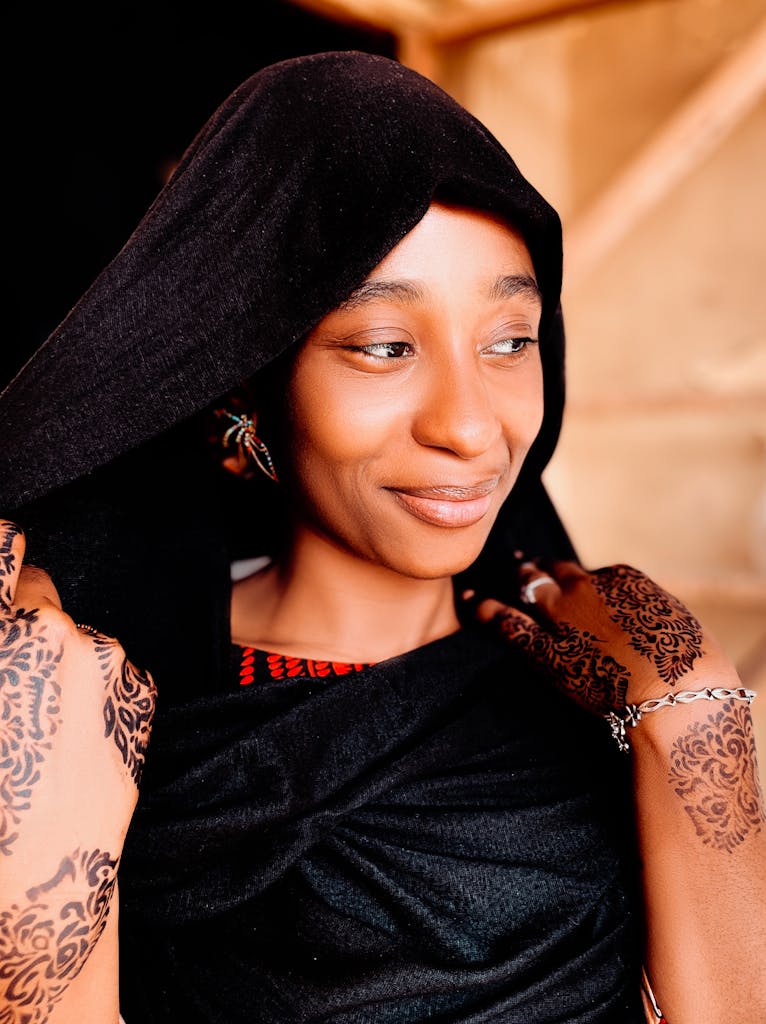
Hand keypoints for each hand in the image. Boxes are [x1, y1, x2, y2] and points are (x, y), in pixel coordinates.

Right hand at [0, 519, 155, 1017]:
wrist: (39, 892)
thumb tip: (2, 622)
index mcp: (2, 638)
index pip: (0, 544)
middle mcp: (53, 633)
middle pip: (36, 585)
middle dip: (17, 618)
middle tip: (8, 679)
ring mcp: (106, 658)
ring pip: (74, 628)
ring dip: (56, 655)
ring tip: (35, 722)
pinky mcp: (142, 687)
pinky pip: (108, 662)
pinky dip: (91, 683)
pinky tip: (69, 735)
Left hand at [474, 558, 735, 714]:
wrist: (677, 693)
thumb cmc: (690, 664)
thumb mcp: (675, 623)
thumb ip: (645, 613)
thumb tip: (636, 614)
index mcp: (623, 577)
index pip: (595, 573)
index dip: (583, 581)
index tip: (578, 585)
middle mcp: (587, 588)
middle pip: (556, 569)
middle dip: (542, 566)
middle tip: (527, 562)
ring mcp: (562, 616)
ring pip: (529, 584)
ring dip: (518, 577)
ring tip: (510, 570)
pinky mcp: (544, 648)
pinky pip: (505, 622)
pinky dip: (484, 609)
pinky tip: (470, 601)